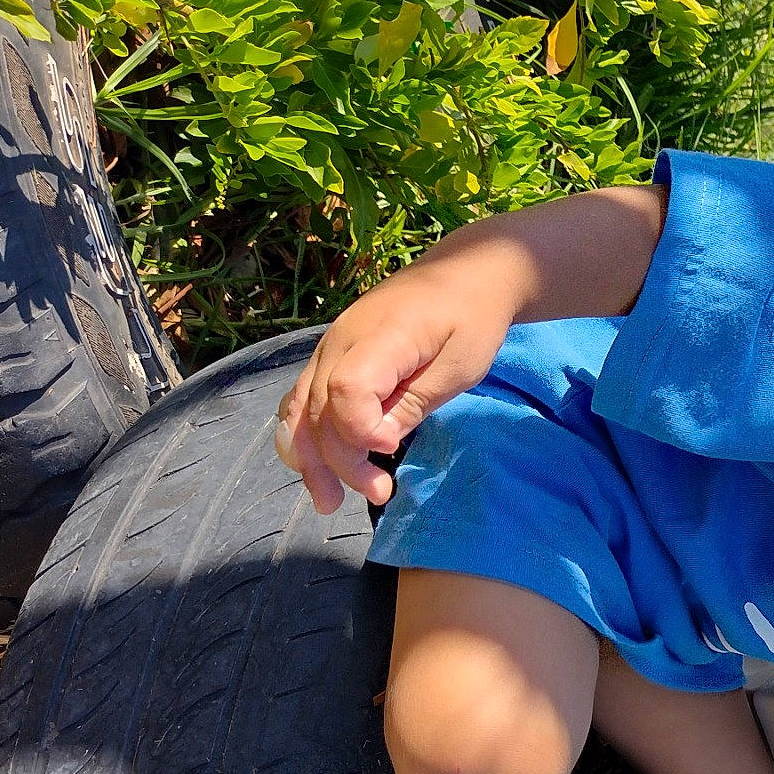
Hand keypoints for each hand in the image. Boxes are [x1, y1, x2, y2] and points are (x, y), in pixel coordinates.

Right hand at [275, 248, 514, 512]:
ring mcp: (331, 346)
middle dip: (342, 460)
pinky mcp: (333, 354)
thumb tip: (378, 441)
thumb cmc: (473, 319)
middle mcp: (341, 339)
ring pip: (300, 408)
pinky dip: (304, 434)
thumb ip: (415, 402)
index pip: (345, 389)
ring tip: (329, 502)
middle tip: (380, 493)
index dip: (359, 428)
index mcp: (379, 337)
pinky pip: (303, 397)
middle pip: (319, 408)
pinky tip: (313, 467)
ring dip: (310, 458)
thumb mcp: (460, 366)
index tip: (389, 448)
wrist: (467, 272)